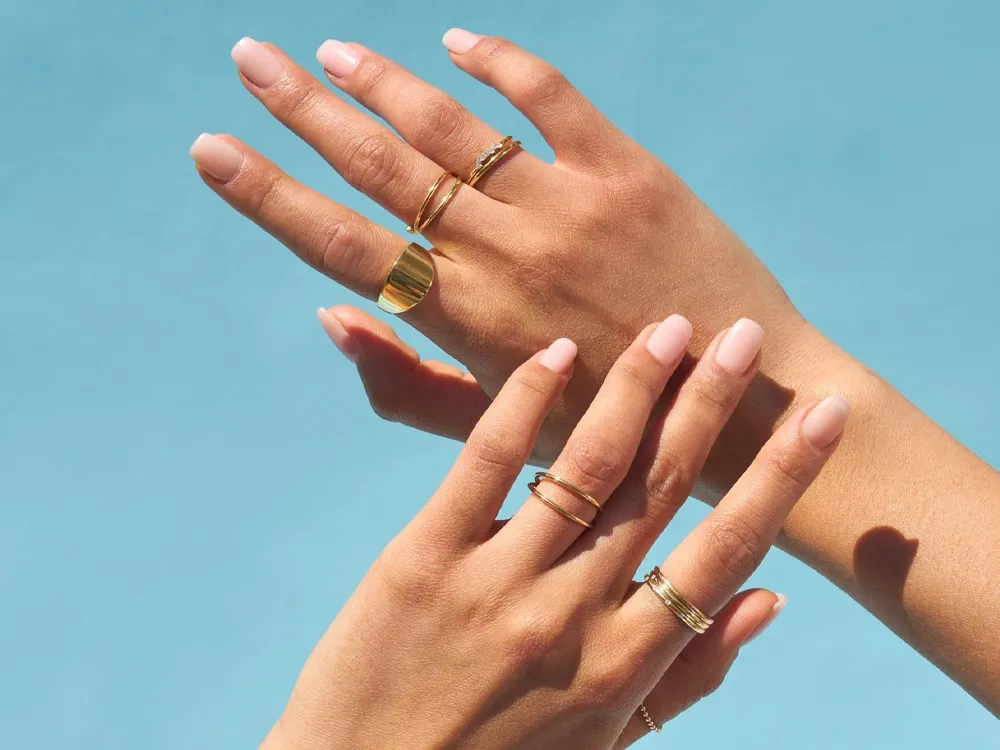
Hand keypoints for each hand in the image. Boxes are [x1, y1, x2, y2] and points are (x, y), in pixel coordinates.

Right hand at [191, 32, 847, 493]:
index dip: (269, 197)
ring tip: (330, 52)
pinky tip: (456, 44)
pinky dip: (503, 65)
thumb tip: (326, 316)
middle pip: (383, 169)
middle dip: (304, 111)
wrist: (734, 404)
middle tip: (248, 61)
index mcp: (467, 322)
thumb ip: (404, 383)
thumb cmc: (609, 429)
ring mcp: (570, 209)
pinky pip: (553, 100)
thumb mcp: (496, 430)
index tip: (212, 150)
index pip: (343, 247)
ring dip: (384, 83)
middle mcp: (507, 257)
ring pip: (454, 127)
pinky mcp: (631, 176)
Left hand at [261, 320, 847, 748]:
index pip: (726, 553)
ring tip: (670, 328)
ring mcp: (496, 583)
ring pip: (584, 465)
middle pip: (661, 490)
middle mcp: (572, 616)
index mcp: (625, 664)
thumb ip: (690, 677)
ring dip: (636, 388)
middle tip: (747, 335)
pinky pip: (482, 464)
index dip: (781, 479)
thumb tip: (770, 603)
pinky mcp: (422, 559)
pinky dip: (523, 403)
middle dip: (713, 406)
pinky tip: (557, 354)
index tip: (822, 417)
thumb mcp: (608, 744)